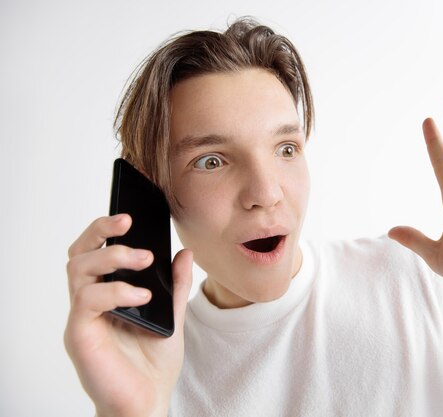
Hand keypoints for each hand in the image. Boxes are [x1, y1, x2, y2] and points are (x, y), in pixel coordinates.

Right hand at [64, 214, 192, 416]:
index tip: (130, 214)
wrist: (148, 401)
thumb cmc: (153, 361)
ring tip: (144, 258)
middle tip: (127, 222)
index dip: (105, 229)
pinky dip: (116, 291)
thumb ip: (176, 286)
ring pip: (78, 270)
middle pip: (79, 253)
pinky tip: (142, 295)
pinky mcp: (79, 335)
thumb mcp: (173, 316)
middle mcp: (88, 302)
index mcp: (107, 293)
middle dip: (100, 231)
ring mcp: (82, 318)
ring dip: (111, 257)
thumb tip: (185, 251)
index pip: (95, 251)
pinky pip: (87, 301)